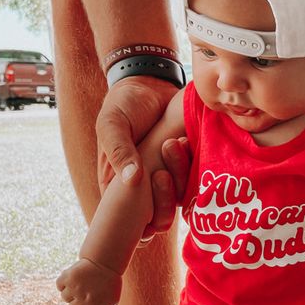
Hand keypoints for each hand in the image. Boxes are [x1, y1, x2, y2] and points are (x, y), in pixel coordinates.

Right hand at [56, 257, 122, 304]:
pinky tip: (74, 277)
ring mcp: (76, 289)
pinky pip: (59, 285)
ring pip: (65, 297)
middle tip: (88, 288)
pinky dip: (64, 281)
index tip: (91, 301)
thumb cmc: (110, 282)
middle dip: (78, 299)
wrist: (107, 261)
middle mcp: (85, 301)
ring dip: (71, 290)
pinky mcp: (69, 277)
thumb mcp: (112, 299)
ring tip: (81, 282)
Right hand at [95, 75, 185, 234]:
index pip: (125, 219)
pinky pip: (192, 183)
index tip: (152, 199)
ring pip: (176, 200)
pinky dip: (192, 167)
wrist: (150, 83)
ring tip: (176, 142)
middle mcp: (142, 187)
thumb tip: (131, 180)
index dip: (139, 222)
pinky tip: (188, 141)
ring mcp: (164, 179)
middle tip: (164, 168)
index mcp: (118, 182)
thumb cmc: (125, 103)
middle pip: (156, 217)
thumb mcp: (113, 123)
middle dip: (164, 199)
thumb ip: (119, 150)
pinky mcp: (183, 169)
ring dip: (180, 176)